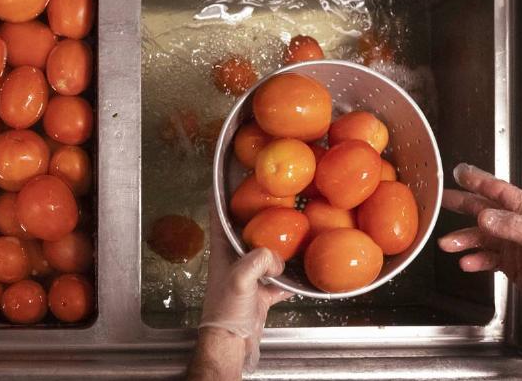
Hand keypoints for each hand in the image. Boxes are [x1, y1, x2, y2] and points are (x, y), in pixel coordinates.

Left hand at [190, 204, 291, 378]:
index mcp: (223, 250)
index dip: (221, 195)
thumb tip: (277, 256)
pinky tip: (302, 272)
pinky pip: (278, 280)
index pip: (219, 215)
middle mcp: (233, 260)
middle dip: (258, 217)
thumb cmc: (225, 312)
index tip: (227, 178)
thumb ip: (258, 259)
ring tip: (293, 234)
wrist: (230, 343)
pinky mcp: (260, 294)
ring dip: (278, 246)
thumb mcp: (240, 278)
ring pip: (264, 254)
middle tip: (274, 204)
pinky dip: (289, 276)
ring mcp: (247, 277)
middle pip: (246, 231)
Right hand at [438, 163, 521, 288]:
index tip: (459, 173)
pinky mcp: (514, 266)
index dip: (478, 180)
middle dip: (463, 205)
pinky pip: (490, 260)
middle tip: (441, 201)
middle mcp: (518, 227)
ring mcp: (516, 247)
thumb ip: (514, 227)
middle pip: (486, 211)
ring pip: (483, 238)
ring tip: (447, 245)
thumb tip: (485, 217)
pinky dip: (476, 261)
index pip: (500, 191)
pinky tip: (467, 264)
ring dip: (464, 240)